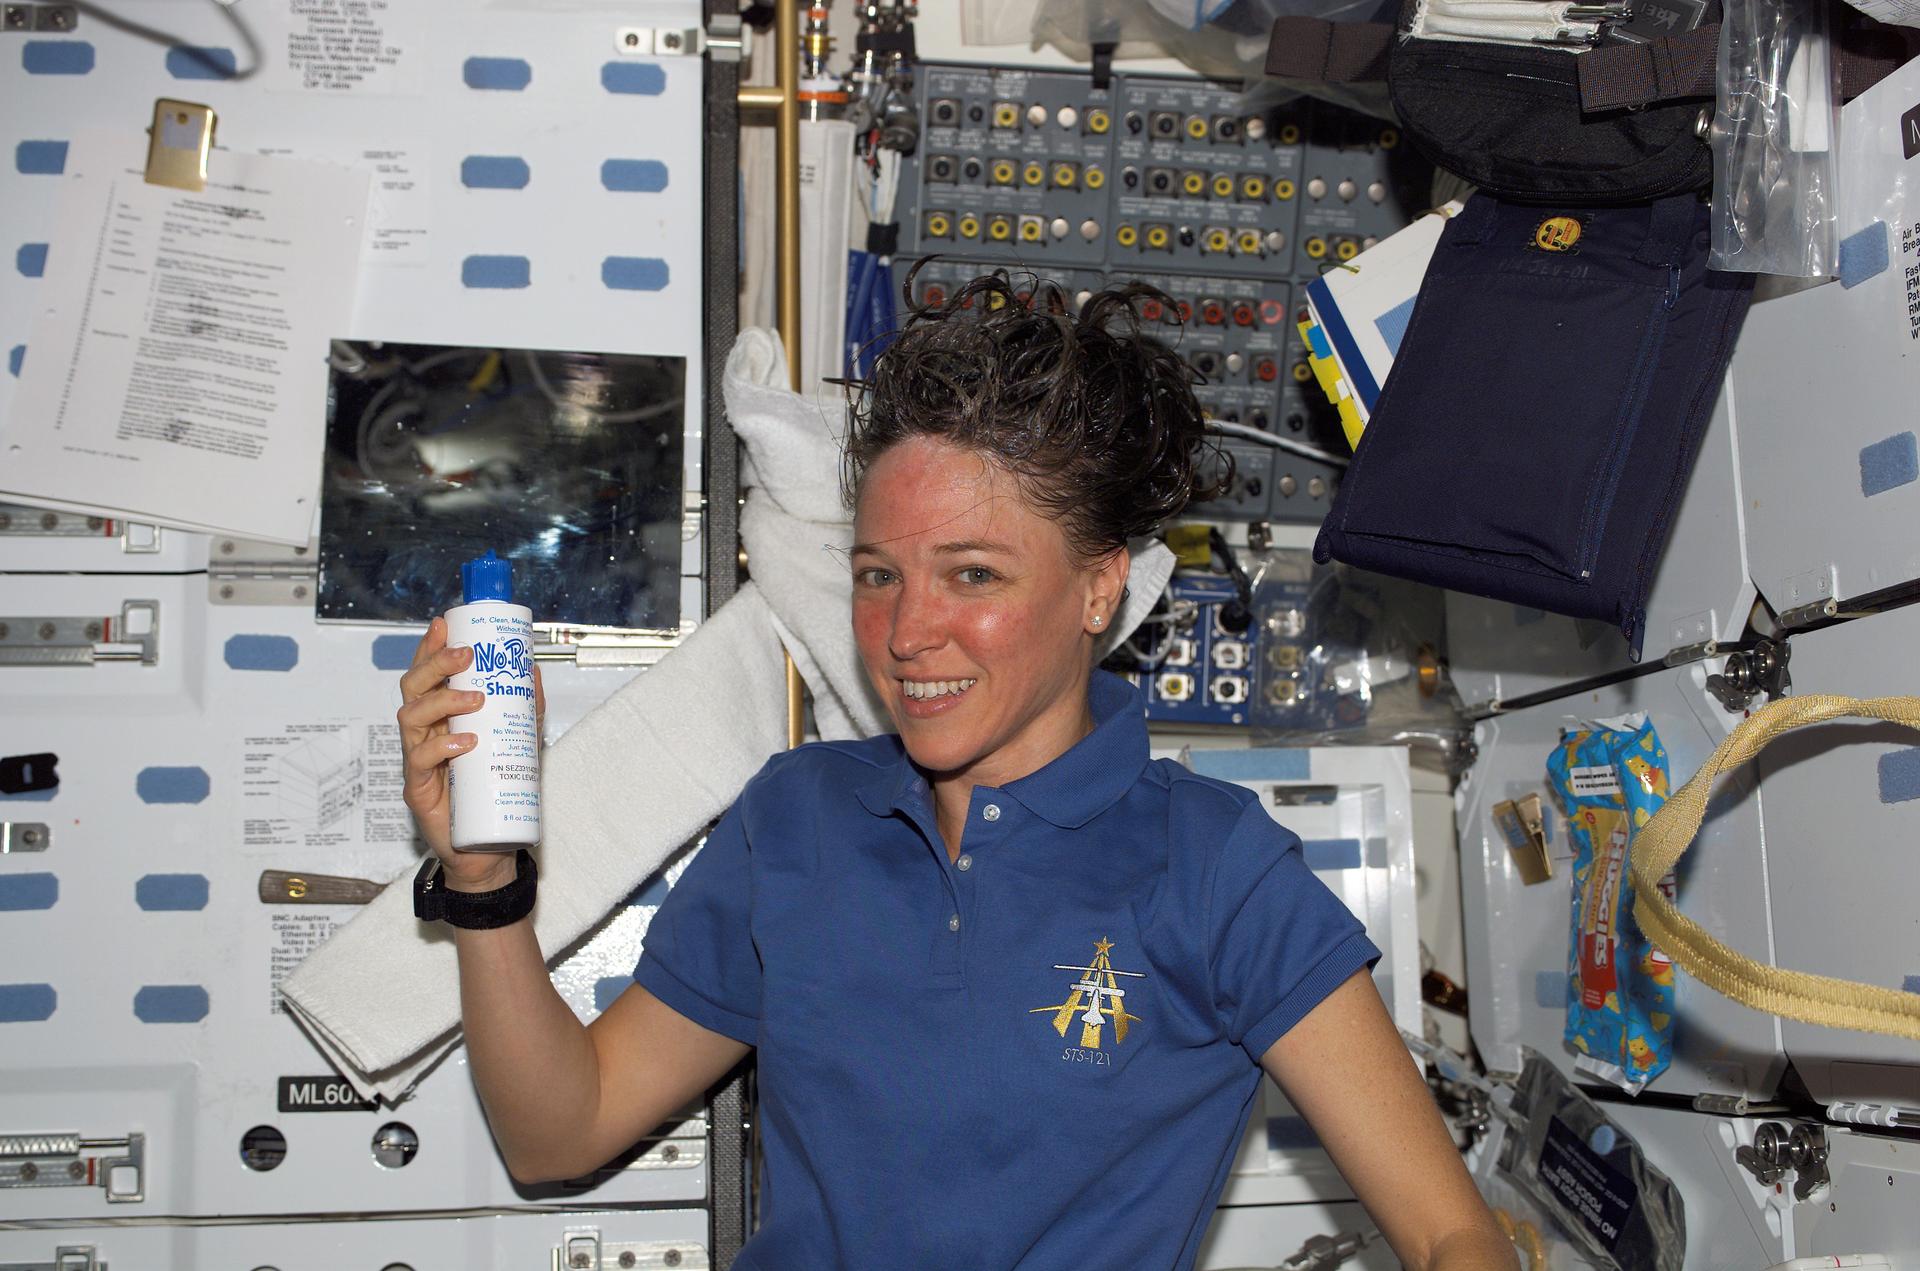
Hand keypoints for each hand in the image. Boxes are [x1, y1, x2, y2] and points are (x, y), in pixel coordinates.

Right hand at [397, 616, 545, 889]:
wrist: (488, 846)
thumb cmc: (495, 789)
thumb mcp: (517, 742)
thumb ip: (524, 708)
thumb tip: (533, 669)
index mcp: (441, 718)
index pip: (427, 675)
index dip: (431, 648)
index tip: (446, 624)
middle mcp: (424, 734)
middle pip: (413, 688)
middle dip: (435, 664)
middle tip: (466, 656)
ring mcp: (417, 760)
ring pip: (411, 718)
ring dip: (443, 701)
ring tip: (476, 700)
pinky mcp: (418, 789)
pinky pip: (420, 760)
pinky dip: (442, 746)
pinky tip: (465, 742)